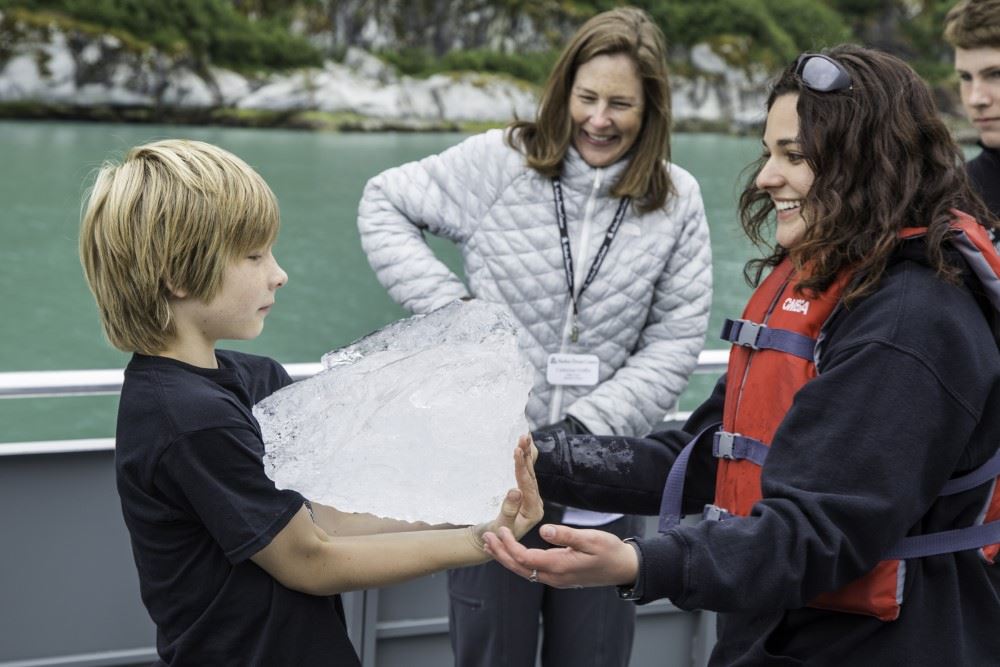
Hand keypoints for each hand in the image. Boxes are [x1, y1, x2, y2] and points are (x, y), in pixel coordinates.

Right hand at [470, 435, 542, 548]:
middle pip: (531, 476)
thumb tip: (515, 490)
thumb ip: (508, 511)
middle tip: (523, 437)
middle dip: (526, 455)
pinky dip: (525, 459)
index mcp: (533, 511)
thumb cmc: (494, 538)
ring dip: (526, 454)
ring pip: (529, 473)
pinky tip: (525, 447)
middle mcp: (535, 502)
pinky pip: (525, 474)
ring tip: (524, 437)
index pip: (528, 485)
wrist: (491, 543)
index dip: (522, 467)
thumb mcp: (500, 527)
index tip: (516, 451)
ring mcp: (530, 497)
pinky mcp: (524, 493)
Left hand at [482, 523, 637, 589]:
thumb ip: (566, 535)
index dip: (509, 545)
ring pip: (524, 571)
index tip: (499, 529)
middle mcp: (554, 576)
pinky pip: (532, 571)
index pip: (525, 558)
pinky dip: (518, 561)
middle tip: (485, 538)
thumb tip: (543, 530)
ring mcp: (556, 579)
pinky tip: (512, 552)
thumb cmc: (610, 551)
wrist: (624, 568)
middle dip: (500, 553)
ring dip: (506, 558)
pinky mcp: (559, 576)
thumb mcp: (591, 539)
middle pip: (518, 568)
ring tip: (492, 544)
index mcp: (559, 566)